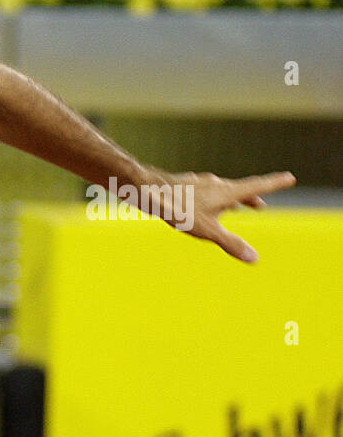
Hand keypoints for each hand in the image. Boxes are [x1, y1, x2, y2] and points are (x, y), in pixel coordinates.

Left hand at [143, 170, 295, 263]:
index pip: (257, 187)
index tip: (290, 177)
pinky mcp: (184, 186)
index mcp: (227, 192)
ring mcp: (200, 184)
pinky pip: (204, 192)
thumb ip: (230, 243)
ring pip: (221, 191)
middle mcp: (216, 184)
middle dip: (252, 197)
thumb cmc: (178, 209)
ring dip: (232, 198)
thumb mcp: (207, 230)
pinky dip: (212, 198)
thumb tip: (255, 258)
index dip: (275, 183)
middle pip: (240, 189)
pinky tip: (201, 203)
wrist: (147, 189)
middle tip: (261, 204)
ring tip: (237, 206)